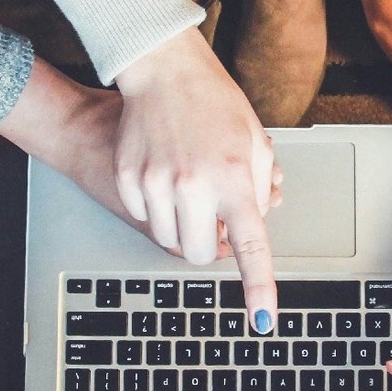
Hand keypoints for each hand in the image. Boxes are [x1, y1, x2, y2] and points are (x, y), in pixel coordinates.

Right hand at [113, 30, 280, 330]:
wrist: (163, 70)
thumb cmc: (214, 103)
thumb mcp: (255, 142)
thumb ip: (260, 190)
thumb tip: (253, 226)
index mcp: (234, 178)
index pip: (251, 246)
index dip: (259, 288)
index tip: (263, 320)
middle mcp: (194, 185)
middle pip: (199, 254)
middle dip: (208, 245)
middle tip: (214, 217)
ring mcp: (156, 183)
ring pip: (169, 240)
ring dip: (182, 227)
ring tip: (189, 188)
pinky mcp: (128, 178)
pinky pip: (144, 217)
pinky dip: (156, 207)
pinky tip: (164, 174)